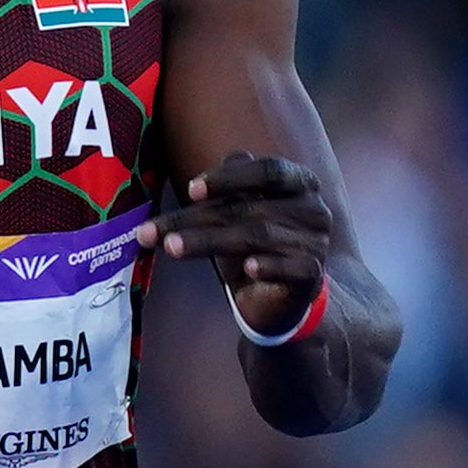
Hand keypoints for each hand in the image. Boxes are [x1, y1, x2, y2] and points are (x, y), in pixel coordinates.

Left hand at [158, 149, 339, 336]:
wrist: (275, 296)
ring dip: (209, 241)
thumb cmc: (250, 244)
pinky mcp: (312, 273)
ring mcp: (316, 241)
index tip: (191, 190)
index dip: (229, 177)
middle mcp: (312, 208)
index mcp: (298, 182)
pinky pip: (292, 268)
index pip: (267, 171)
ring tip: (172, 248)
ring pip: (259, 236)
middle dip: (194, 219)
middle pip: (248, 207)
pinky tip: (249, 268)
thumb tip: (195, 186)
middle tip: (151, 231)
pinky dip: (270, 267)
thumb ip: (218, 195)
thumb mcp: (231, 214)